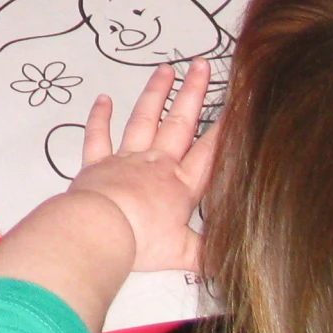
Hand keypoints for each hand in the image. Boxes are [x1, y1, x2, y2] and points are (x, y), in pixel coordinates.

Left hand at [70, 60, 215, 273]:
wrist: (101, 229)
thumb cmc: (142, 240)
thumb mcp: (182, 254)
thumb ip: (206, 256)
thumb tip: (229, 266)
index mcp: (181, 185)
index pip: (209, 151)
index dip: (224, 127)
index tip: (236, 103)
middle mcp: (156, 164)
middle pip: (179, 122)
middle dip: (192, 93)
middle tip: (200, 65)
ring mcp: (126, 159)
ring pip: (143, 119)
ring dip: (154, 93)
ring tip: (165, 70)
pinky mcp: (97, 163)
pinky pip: (98, 135)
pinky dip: (99, 117)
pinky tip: (103, 99)